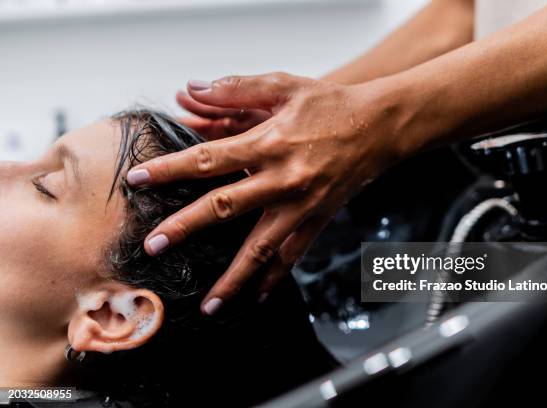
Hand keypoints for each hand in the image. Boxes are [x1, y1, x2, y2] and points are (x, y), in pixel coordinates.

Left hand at [127, 72, 406, 314]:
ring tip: (210, 304)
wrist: (380, 127)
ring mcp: (301, 206)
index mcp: (270, 143)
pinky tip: (259, 295)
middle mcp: (283, 180)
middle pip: (224, 208)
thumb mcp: (284, 85)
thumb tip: (192, 91)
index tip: (138, 180)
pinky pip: (293, 256)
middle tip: (154, 246)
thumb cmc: (333, 104)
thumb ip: (236, 90)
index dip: (169, 170)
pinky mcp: (318, 220)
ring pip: (260, 249)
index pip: (207, 160)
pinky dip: (275, 277)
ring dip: (233, 278)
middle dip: (184, 228)